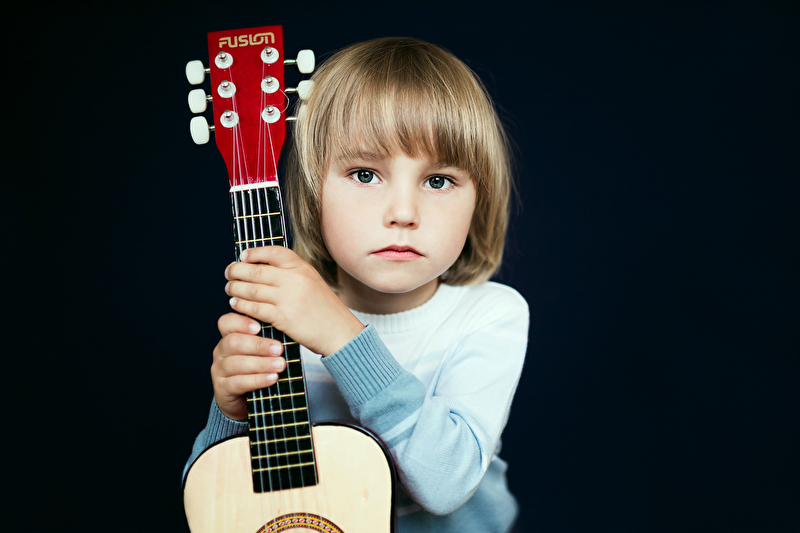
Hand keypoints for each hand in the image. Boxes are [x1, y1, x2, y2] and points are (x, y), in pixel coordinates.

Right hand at [211, 312, 286, 420]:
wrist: (243, 401)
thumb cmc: (255, 369)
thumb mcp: (260, 352)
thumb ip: (267, 340)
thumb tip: (288, 330)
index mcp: (229, 337)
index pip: (227, 322)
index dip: (241, 322)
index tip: (259, 327)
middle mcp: (221, 351)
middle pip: (233, 342)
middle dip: (258, 345)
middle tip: (279, 349)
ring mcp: (219, 370)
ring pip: (236, 363)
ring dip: (261, 364)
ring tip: (280, 365)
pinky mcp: (222, 388)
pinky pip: (238, 382)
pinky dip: (257, 380)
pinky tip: (272, 378)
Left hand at [224, 246, 364, 356]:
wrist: (340, 333)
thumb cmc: (325, 310)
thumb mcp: (312, 283)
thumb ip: (292, 275)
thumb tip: (262, 269)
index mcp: (303, 268)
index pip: (274, 253)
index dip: (255, 253)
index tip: (243, 256)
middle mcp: (295, 280)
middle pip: (257, 270)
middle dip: (237, 271)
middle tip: (229, 273)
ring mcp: (289, 298)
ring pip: (252, 289)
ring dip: (236, 288)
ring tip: (230, 288)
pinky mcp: (283, 317)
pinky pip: (255, 308)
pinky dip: (242, 305)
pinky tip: (236, 304)